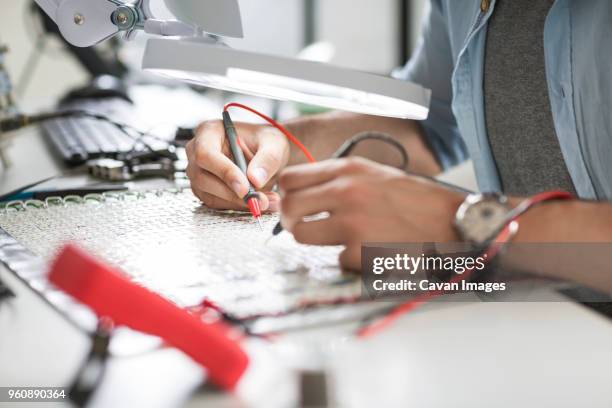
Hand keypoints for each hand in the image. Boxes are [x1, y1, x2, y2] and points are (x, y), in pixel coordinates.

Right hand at [186, 120, 289, 210]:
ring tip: (267, 201)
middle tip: (259, 200)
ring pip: (210, 195)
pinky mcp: (206, 190)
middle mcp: (198, 152)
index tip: (245, 188)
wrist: (268, 154)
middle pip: (203, 178)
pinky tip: (259, 202)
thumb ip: (267, 159)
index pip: (206, 154)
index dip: (224, 172)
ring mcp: (199, 172)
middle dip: (232, 194)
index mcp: (209, 132)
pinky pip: (218, 204)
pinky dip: (239, 206)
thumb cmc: (266, 141)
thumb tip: (254, 180)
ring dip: (239, 203)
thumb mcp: (274, 144)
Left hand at [278, 157, 465, 269]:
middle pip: (288, 207)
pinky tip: (367, 252)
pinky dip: (347, 259)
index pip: (290, 178)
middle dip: (291, 222)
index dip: (286, 195)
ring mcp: (352, 223)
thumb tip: (302, 194)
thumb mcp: (375, 175)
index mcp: (348, 170)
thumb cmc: (415, 200)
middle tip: (305, 228)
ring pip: (302, 235)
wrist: (452, 222)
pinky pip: (335, 259)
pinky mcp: (360, 252)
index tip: (295, 205)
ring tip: (337, 240)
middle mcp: (346, 192)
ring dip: (315, 242)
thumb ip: (338, 180)